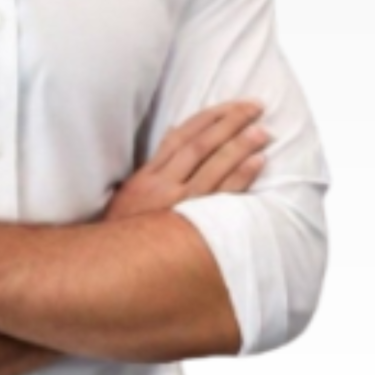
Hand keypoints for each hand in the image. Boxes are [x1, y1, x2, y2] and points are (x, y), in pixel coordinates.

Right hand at [103, 100, 269, 220]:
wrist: (112, 269)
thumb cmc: (124, 234)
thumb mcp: (130, 195)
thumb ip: (154, 165)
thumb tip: (173, 133)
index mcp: (147, 175)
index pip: (181, 135)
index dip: (209, 117)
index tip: (232, 106)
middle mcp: (163, 185)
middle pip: (201, 144)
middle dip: (230, 122)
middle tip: (255, 107)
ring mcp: (179, 205)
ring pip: (213, 165)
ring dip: (240, 145)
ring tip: (262, 131)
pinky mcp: (193, 226)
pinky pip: (222, 195)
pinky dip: (241, 176)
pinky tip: (257, 162)